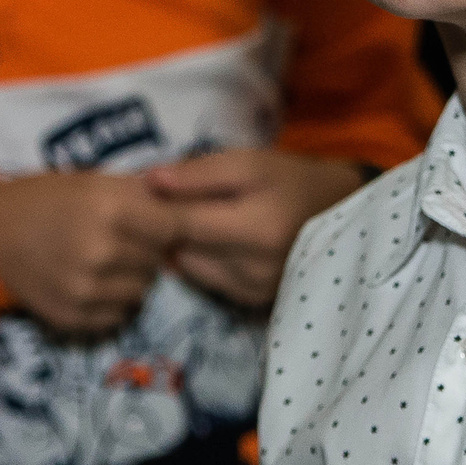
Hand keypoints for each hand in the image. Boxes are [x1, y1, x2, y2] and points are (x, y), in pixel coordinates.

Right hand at [0, 172, 180, 338]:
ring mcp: (87, 291)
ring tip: (106, 262)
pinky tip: (92, 283)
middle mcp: (101, 253)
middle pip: (158, 262)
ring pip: (141, 291)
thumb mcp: (92, 181)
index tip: (163, 226)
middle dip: (147, 251)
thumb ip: (140, 193)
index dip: (172, 226)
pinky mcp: (74, 318)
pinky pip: (118, 315)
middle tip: (123, 241)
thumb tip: (186, 204)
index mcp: (109, 210)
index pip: (173, 228)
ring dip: (132, 279)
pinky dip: (112, 302)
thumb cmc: (44, 200)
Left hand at [148, 148, 363, 307]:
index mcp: (258, 230)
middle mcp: (254, 270)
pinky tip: (210, 237)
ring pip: (187, 266)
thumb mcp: (248, 163)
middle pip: (180, 248)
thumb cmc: (289, 181)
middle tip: (158, 199)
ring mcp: (253, 291)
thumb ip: (197, 173)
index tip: (130, 195)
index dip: (149, 211)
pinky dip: (198, 258)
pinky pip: (204, 278)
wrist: (335, 213)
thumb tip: (146, 182)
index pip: (181, 226)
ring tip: (191, 215)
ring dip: (180, 243)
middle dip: (163, 226)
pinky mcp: (250, 301)